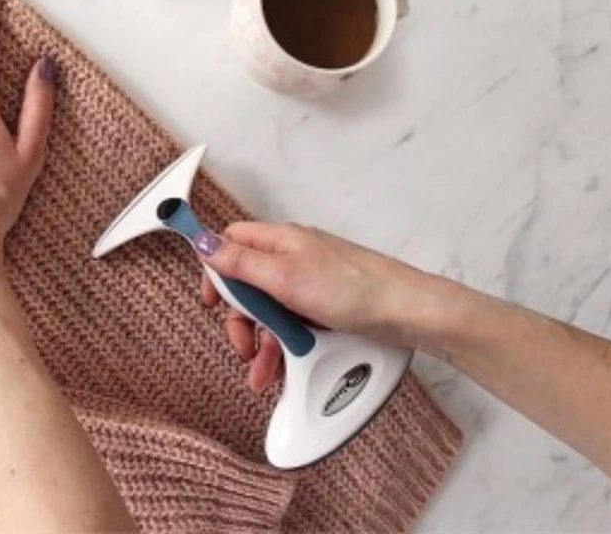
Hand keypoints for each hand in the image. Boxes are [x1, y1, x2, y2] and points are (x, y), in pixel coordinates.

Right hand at [196, 222, 428, 391]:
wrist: (407, 313)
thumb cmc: (353, 288)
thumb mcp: (285, 277)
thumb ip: (240, 263)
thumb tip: (203, 244)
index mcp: (279, 240)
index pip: (231, 243)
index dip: (216, 270)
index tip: (212, 301)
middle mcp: (291, 257)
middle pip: (247, 283)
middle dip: (241, 318)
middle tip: (243, 345)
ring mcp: (308, 283)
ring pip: (269, 310)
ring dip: (261, 340)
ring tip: (264, 369)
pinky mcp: (324, 307)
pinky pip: (292, 324)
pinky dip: (284, 346)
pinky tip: (283, 365)